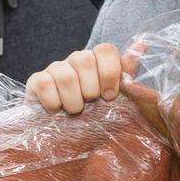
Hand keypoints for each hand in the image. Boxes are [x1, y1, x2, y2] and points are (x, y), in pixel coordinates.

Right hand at [26, 42, 144, 114]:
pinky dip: (54, 102)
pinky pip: (45, 84)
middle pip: (84, 59)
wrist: (65, 135)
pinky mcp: (36, 81)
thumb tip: (142, 45)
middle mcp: (75, 60)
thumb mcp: (116, 97)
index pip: (105, 49)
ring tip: (75, 111)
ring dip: (73, 101)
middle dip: (91, 89)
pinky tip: (57, 110)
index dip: (109, 72)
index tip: (110, 96)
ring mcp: (55, 69)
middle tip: (90, 104)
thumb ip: (127, 73)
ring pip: (66, 75)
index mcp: (97, 61)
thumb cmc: (94, 114)